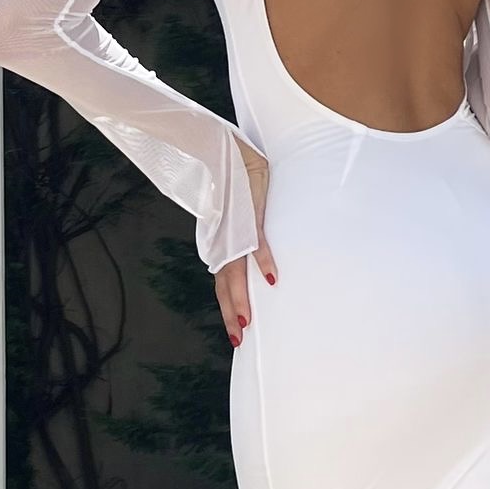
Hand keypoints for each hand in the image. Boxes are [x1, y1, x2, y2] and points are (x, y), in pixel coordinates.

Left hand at [217, 136, 275, 347]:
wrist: (218, 148)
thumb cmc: (229, 173)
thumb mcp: (232, 208)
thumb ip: (238, 227)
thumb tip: (249, 240)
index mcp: (221, 240)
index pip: (224, 279)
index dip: (229, 303)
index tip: (236, 327)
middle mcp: (225, 240)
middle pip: (226, 284)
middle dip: (232, 313)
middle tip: (238, 340)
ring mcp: (236, 231)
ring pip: (237, 273)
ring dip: (242, 299)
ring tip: (246, 323)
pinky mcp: (248, 217)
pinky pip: (258, 244)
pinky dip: (264, 261)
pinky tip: (272, 280)